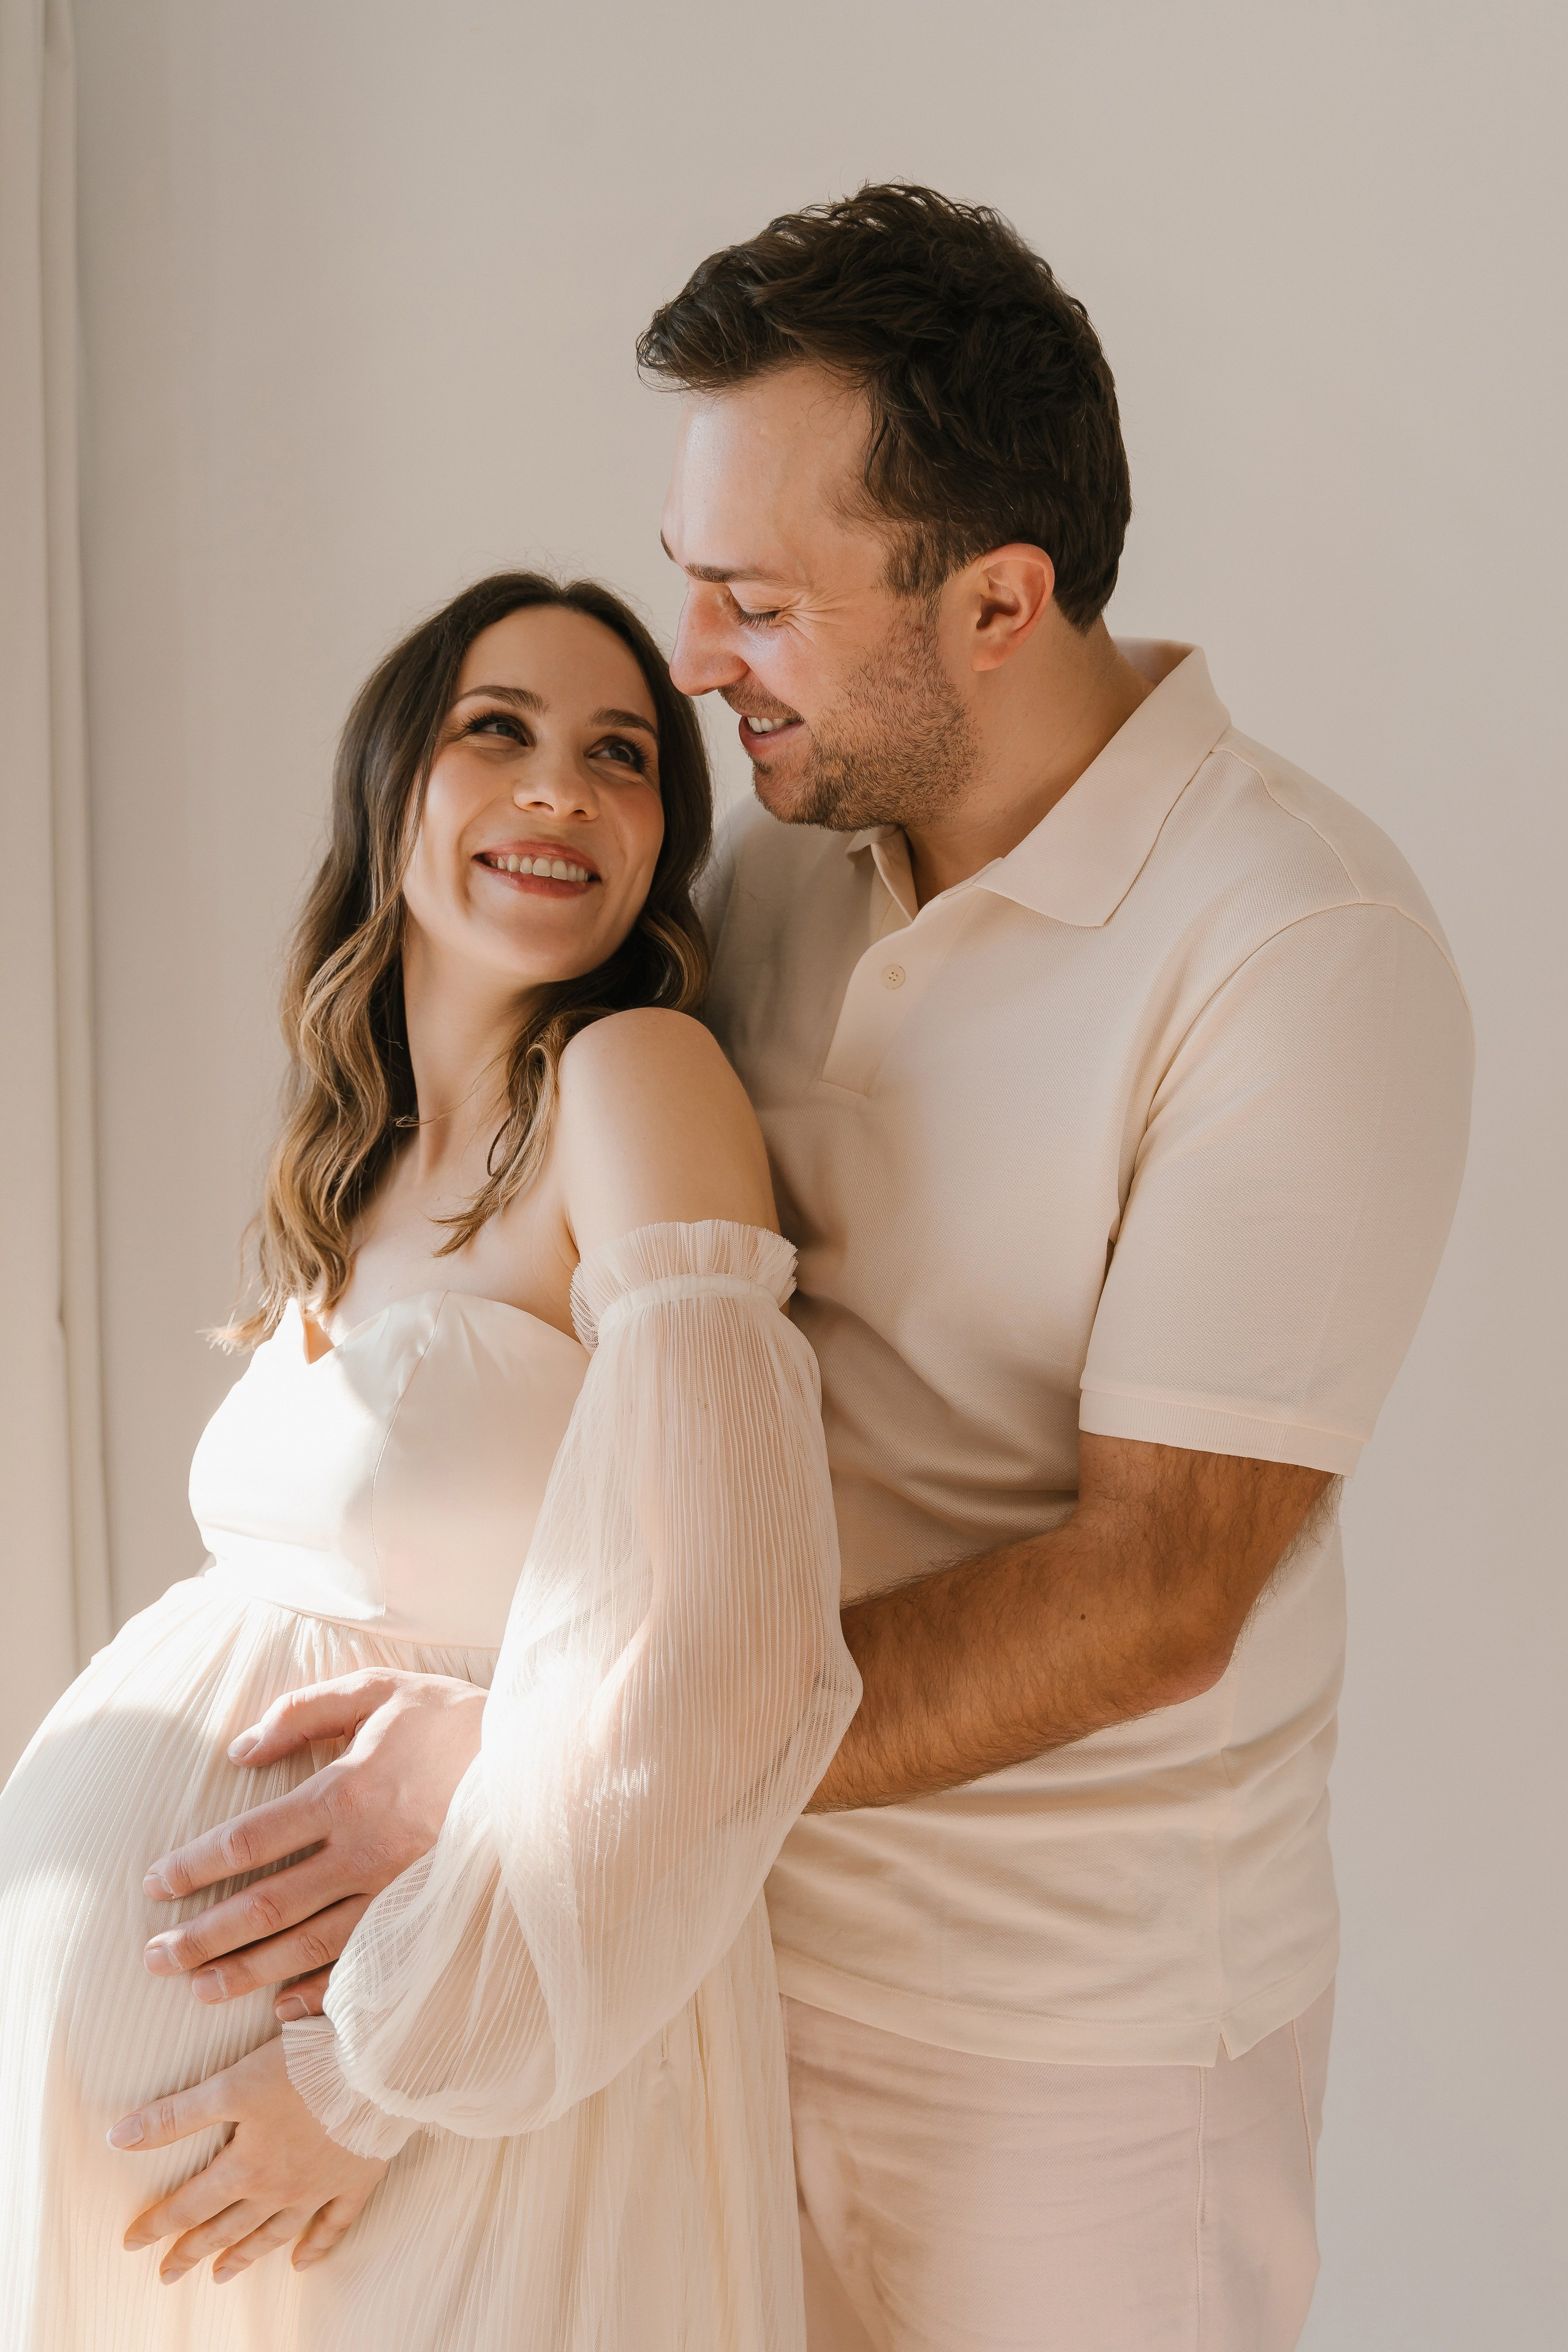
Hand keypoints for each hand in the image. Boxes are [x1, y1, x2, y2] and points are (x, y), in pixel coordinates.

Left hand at [112, 2035, 385, 2281]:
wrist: (378, 2069)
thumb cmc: (304, 2069)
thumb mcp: (232, 2084)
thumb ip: (175, 2115)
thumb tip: (118, 2137)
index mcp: (245, 2166)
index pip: (190, 2205)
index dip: (157, 2224)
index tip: (131, 2242)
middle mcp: (278, 2188)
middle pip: (226, 2228)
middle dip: (192, 2252)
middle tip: (166, 2274)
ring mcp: (319, 2190)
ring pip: (273, 2233)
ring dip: (244, 2256)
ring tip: (221, 2275)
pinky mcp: (355, 2180)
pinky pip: (333, 2225)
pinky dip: (316, 2248)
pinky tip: (301, 2264)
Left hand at [142, 1669, 485, 2020]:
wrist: (544, 1764)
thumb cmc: (455, 1721)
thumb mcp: (380, 1691)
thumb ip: (304, 1711)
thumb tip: (240, 1750)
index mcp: (346, 1791)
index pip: (248, 1840)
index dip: (195, 1865)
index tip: (155, 1884)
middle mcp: (363, 1851)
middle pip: (264, 1904)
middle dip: (202, 1937)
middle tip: (153, 1960)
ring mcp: (395, 1893)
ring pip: (304, 1945)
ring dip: (245, 1973)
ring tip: (198, 1992)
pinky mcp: (425, 1919)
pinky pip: (361, 1967)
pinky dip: (317, 1993)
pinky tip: (281, 2009)